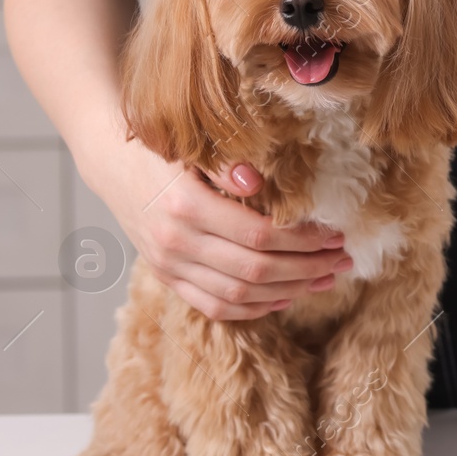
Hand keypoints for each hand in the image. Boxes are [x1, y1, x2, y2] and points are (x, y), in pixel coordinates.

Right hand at [85, 136, 353, 320]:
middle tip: (342, 259)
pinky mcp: (167, 278)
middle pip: (255, 270)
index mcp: (186, 206)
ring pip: (239, 294)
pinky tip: (287, 297)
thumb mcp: (194, 147)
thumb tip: (257, 182)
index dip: (303, 239)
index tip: (335, 234)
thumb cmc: (166, 150)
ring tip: (326, 279)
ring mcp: (169, 266)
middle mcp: (176, 242)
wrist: (115, 164)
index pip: (259, 235)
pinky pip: (214, 306)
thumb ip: (225, 165)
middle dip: (307, 269)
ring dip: (290, 291)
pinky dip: (254, 308)